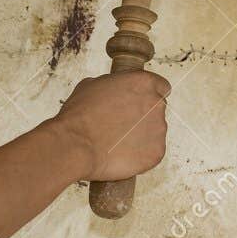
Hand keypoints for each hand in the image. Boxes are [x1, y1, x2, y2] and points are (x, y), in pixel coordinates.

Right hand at [53, 70, 169, 181]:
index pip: (161, 86)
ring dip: (141, 135)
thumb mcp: (92, 85)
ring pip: (155, 132)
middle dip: (143, 117)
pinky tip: (121, 153)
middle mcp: (156, 103)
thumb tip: (115, 90)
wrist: (75, 144)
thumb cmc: (79, 115)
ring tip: (117, 141)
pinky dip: (140, 154)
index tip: (139, 103)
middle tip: (122, 125)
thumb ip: (113, 85)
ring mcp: (159, 129)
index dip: (148, 95)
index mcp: (143, 82)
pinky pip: (152, 152)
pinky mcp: (157, 152)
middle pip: (157, 110)